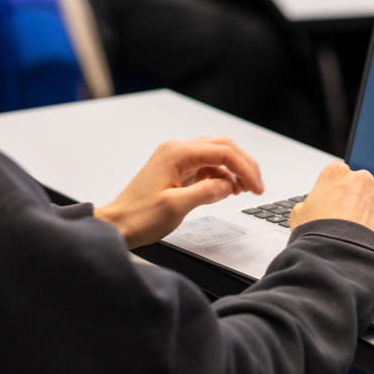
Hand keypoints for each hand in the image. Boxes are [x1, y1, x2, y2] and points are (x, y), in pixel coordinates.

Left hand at [95, 138, 263, 247]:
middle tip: (257, 186)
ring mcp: (176, 160)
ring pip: (216, 156)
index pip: (222, 152)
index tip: (256, 187)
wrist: (117, 225)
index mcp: (176, 153)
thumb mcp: (175, 206)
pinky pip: (206, 167)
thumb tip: (228, 186)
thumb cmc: (138, 217)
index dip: (244, 169)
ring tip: (244, 190)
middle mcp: (177, 151)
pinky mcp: (177, 171)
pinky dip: (221, 177)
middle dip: (243, 165)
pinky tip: (227, 190)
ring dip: (233, 171)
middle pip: (222, 148)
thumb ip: (205, 193)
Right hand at [289, 161, 373, 250]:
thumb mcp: (299, 215)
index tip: (336, 196)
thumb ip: (309, 203)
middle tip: (352, 208)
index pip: (338, 170)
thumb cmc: (316, 236)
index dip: (337, 185)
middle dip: (358, 189)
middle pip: (362, 176)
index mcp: (335, 174)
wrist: (335, 257)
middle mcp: (359, 179)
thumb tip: (310, 207)